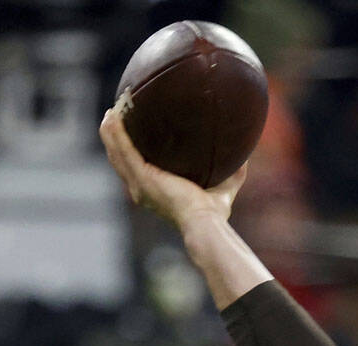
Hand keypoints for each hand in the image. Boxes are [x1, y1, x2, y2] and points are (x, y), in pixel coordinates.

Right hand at [98, 98, 247, 232]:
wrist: (206, 221)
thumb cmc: (214, 212)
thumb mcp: (224, 187)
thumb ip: (233, 172)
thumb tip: (247, 156)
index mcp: (154, 192)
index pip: (136, 170)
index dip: (130, 152)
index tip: (131, 134)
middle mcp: (141, 189)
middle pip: (120, 160)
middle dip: (115, 138)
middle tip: (115, 117)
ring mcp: (139, 184)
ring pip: (117, 153)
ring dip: (110, 132)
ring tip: (110, 112)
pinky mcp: (142, 176)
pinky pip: (123, 150)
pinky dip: (115, 134)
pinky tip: (111, 118)